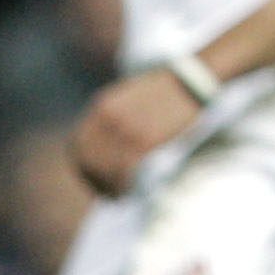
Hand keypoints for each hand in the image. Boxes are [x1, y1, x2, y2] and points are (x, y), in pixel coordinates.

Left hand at [71, 69, 201, 195]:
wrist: (194, 80)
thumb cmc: (167, 92)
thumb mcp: (131, 97)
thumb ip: (114, 119)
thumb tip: (106, 150)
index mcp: (102, 106)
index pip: (80, 146)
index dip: (84, 167)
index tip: (95, 180)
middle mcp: (108, 118)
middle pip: (90, 159)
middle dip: (96, 179)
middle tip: (109, 192)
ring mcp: (125, 129)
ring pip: (106, 167)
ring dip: (111, 185)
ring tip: (121, 194)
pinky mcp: (144, 139)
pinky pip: (125, 169)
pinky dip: (125, 184)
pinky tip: (130, 190)